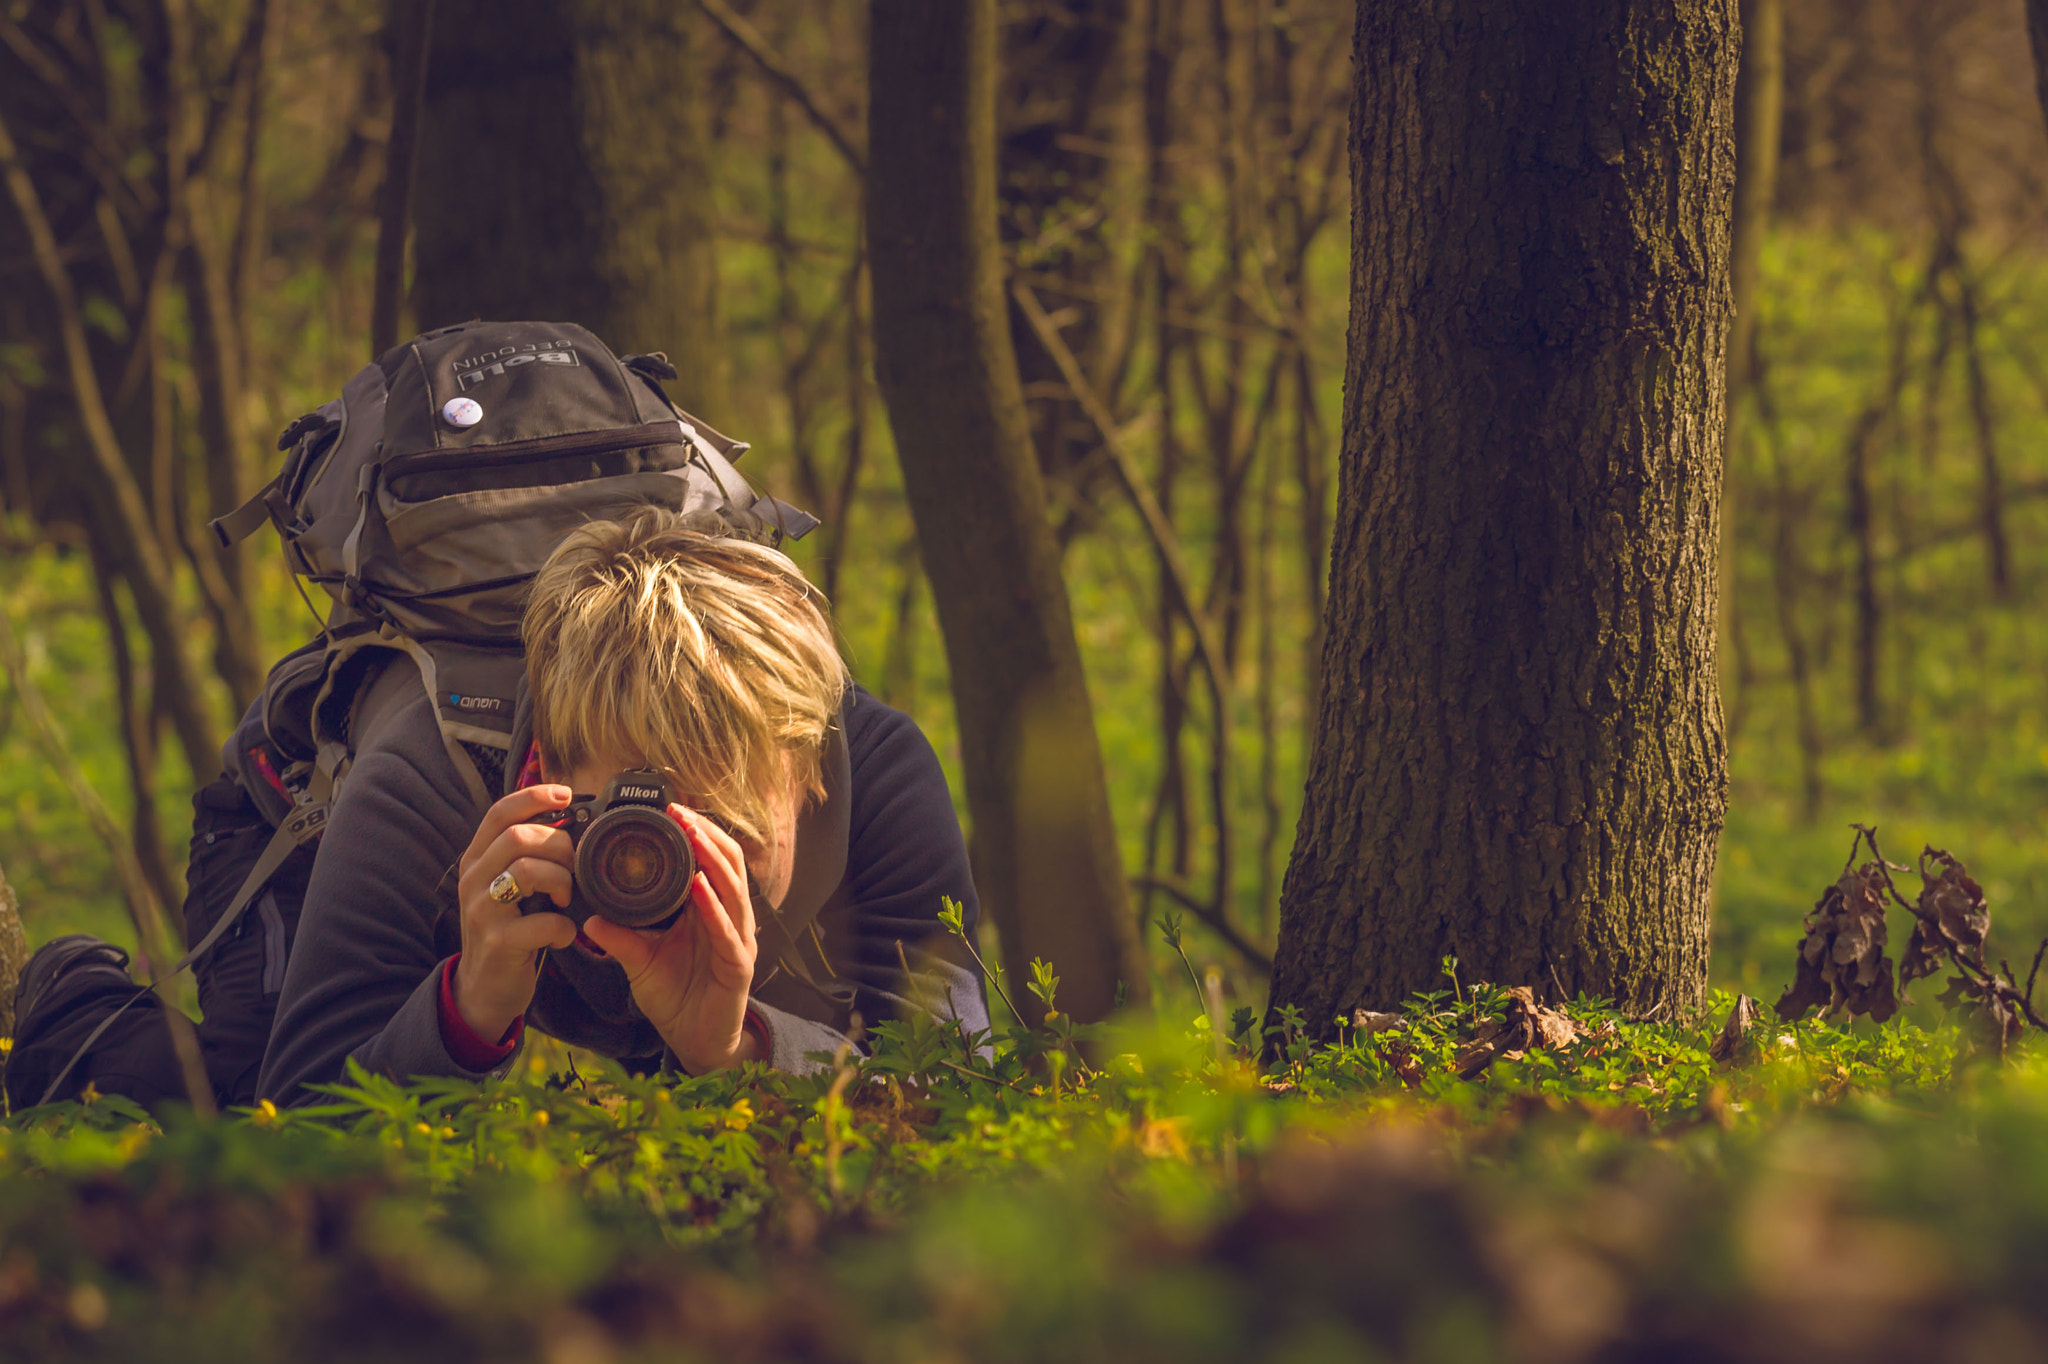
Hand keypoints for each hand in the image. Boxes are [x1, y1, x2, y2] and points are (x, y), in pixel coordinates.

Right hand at [453, 785, 578, 1042]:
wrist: (483, 988)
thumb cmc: (507, 929)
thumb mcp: (505, 886)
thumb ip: (525, 856)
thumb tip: (570, 823)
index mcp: (477, 859)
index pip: (500, 812)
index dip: (534, 796)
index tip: (566, 794)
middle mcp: (473, 879)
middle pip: (519, 837)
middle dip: (558, 847)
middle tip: (572, 869)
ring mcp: (483, 911)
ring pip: (528, 871)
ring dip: (561, 882)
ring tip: (565, 900)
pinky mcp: (498, 942)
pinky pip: (544, 923)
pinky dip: (564, 927)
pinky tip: (561, 935)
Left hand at [580, 806, 761, 1073]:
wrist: (697, 1042)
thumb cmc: (677, 998)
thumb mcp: (641, 961)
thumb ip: (619, 938)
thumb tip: (587, 916)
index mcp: (709, 911)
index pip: (711, 861)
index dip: (697, 833)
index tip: (670, 810)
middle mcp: (730, 919)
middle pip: (729, 864)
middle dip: (707, 835)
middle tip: (680, 812)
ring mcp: (738, 941)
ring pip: (734, 889)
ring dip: (713, 859)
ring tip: (692, 834)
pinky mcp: (739, 966)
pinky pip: (728, 931)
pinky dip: (714, 906)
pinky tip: (699, 886)